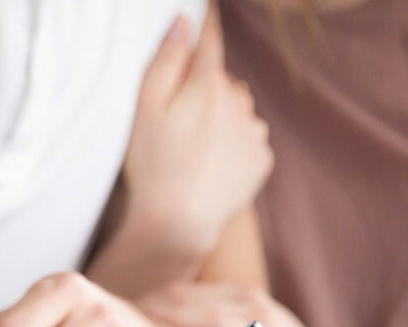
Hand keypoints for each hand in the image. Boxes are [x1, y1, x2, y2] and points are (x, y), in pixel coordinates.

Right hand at [122, 5, 272, 263]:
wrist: (181, 223)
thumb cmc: (153, 166)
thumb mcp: (145, 108)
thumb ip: (165, 60)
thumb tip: (183, 23)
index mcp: (207, 84)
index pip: (210, 40)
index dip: (207, 22)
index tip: (209, 6)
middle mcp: (239, 103)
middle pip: (222, 81)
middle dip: (206, 89)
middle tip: (179, 119)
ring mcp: (254, 132)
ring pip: (237, 111)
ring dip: (222, 119)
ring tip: (195, 148)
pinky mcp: (262, 160)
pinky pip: (248, 140)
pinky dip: (234, 146)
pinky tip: (212, 164)